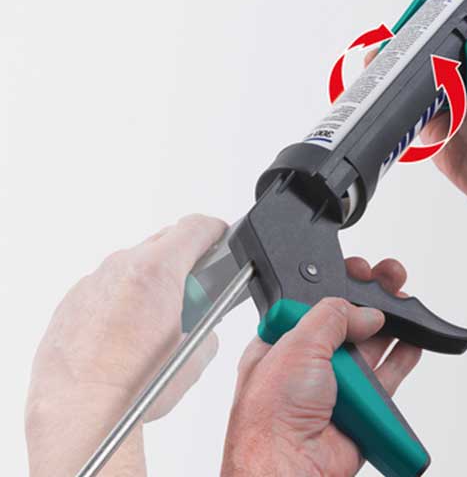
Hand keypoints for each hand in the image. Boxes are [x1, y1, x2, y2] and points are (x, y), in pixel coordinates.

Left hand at [26, 214, 225, 476]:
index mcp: (157, 270)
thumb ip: (209, 329)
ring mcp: (94, 280)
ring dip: (152, 280)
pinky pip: (107, 285)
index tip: (220, 238)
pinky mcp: (73, 299)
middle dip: (185, 259)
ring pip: (134, 263)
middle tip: (193, 291)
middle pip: (165, 241)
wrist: (77, 412)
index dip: (216, 231)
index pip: (197, 226)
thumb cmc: (131, 386)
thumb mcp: (195, 358)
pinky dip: (123, 298)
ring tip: (155, 321)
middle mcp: (122, 265)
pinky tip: (125, 333)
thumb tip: (205, 328)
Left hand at [221, 258, 420, 476]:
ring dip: (392, 323)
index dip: (340, 284)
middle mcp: (309, 361)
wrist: (287, 469)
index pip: (317, 302)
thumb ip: (332, 316)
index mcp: (284, 340)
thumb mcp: (298, 345)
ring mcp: (336, 385)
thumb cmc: (269, 416)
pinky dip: (403, 357)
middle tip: (390, 278)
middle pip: (348, 320)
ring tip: (406, 302)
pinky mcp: (360, 408)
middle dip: (372, 297)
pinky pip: (388, 376)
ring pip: (371, 345)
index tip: (359, 271)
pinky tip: (413, 340)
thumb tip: (366, 312)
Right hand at [365, 0, 466, 194]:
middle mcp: (459, 65)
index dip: (442, 4)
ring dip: (392, 53)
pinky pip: (396, 91)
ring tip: (384, 48)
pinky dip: (384, 81)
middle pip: (426, 38)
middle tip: (402, 27)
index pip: (458, 16)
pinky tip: (378, 71)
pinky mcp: (420, 109)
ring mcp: (437, 88)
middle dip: (410, 29)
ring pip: (406, 63)